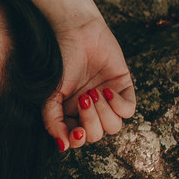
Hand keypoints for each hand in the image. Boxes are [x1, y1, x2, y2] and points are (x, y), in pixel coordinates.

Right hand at [41, 16, 135, 150]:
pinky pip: (128, 110)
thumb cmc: (59, 59)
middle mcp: (90, 110)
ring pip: (114, 126)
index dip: (78, 140)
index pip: (77, 140)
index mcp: (70, 113)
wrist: (75, 31)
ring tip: (93, 92)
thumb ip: (52, 120)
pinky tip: (107, 89)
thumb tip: (63, 147)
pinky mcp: (123, 88)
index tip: (76, 132)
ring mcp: (107, 100)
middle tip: (84, 98)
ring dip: (104, 112)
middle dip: (91, 121)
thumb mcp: (50, 93)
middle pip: (96, 135)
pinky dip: (118, 104)